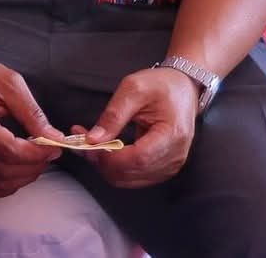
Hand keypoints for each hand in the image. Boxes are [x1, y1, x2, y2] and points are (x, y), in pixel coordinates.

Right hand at [0, 57, 60, 197]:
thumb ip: (32, 113)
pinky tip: (16, 169)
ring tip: (34, 160)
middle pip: (4, 171)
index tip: (54, 147)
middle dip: (34, 166)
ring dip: (22, 178)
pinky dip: (6, 185)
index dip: (36, 154)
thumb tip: (54, 139)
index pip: (9, 151)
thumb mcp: (10, 84)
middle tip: (48, 153)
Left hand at [78, 66, 198, 187]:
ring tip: (92, 145)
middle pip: (134, 173)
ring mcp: (171, 164)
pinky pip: (137, 178)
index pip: (138, 158)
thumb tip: (93, 139)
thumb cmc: (161, 85)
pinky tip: (106, 152)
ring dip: (107, 168)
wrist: (184, 88)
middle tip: (82, 143)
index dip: (110, 158)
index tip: (88, 147)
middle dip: (103, 163)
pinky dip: (117, 169)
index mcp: (172, 134)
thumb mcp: (133, 89)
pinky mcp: (165, 168)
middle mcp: (175, 155)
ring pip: (132, 180)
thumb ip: (113, 116)